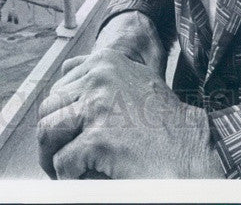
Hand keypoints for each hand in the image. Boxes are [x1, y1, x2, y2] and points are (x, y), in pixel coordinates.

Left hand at [36, 16, 223, 178]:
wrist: (193, 157)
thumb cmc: (169, 128)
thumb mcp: (137, 82)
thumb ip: (104, 77)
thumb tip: (67, 80)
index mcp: (106, 62)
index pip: (61, 81)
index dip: (62, 111)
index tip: (68, 130)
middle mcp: (99, 78)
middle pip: (48, 107)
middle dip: (51, 135)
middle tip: (60, 155)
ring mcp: (97, 107)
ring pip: (48, 132)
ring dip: (52, 155)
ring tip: (65, 169)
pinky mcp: (97, 139)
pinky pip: (62, 161)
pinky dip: (69, 175)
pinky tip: (87, 177)